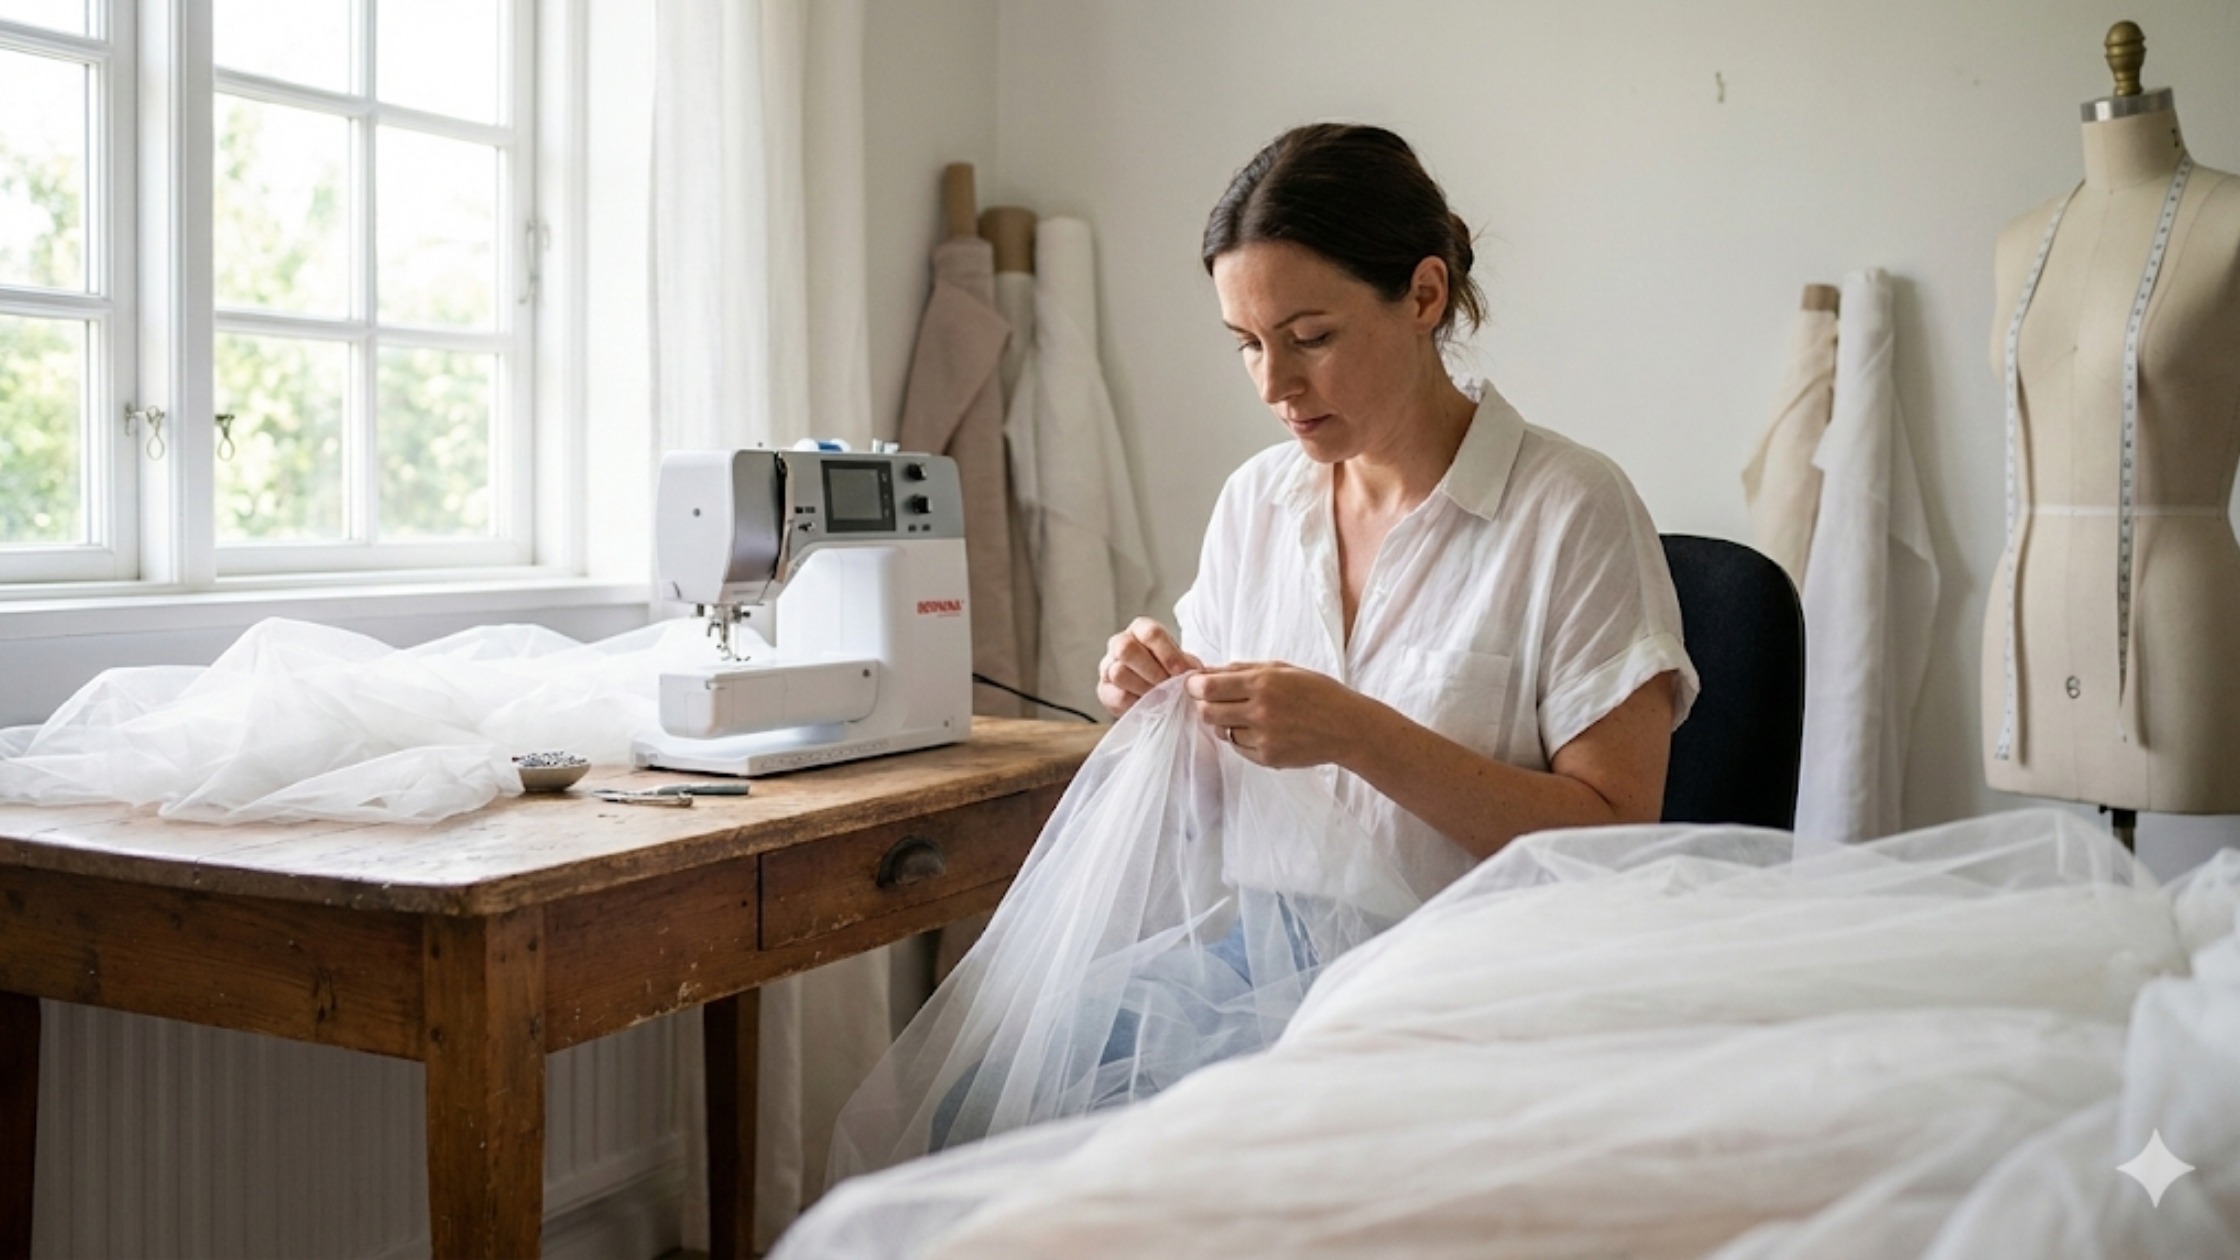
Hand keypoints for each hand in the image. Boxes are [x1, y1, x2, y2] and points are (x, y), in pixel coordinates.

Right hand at [1097, 618, 1203, 716]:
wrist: (1157, 695)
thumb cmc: (1171, 673)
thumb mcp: (1183, 664)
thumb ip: (1187, 665)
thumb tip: (1191, 673)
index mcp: (1141, 629)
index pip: (1150, 633)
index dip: (1167, 653)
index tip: (1181, 672)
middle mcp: (1121, 642)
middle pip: (1126, 648)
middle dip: (1151, 671)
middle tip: (1168, 686)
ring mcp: (1108, 665)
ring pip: (1118, 672)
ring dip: (1144, 688)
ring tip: (1161, 698)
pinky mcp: (1104, 689)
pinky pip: (1116, 696)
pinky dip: (1136, 703)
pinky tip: (1149, 705)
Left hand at [1184, 662, 1369, 768]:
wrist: (1347, 727)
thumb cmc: (1316, 692)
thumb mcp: (1282, 669)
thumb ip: (1242, 669)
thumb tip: (1207, 671)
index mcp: (1263, 682)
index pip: (1209, 687)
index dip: (1195, 686)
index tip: (1196, 685)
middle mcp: (1260, 710)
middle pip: (1207, 712)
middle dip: (1204, 706)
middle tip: (1215, 702)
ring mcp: (1263, 737)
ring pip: (1222, 732)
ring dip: (1225, 723)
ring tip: (1246, 715)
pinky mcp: (1267, 757)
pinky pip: (1239, 748)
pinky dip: (1242, 739)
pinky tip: (1262, 730)